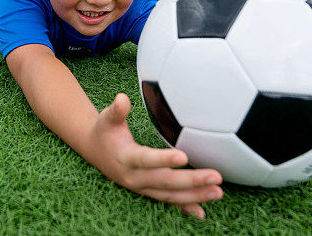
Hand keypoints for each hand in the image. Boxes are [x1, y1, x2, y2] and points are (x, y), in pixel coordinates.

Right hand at [88, 93, 222, 219]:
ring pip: (169, 195)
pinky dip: (184, 207)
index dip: (164, 159)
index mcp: (125, 157)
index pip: (146, 160)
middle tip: (215, 177)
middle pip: (164, 181)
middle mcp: (134, 177)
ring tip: (217, 192)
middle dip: (191, 181)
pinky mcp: (146, 192)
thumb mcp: (106, 118)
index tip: (184, 157)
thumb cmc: (104, 130)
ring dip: (194, 195)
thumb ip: (116, 110)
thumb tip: (122, 98)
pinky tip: (202, 213)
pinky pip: (167, 202)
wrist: (94, 150)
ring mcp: (141, 187)